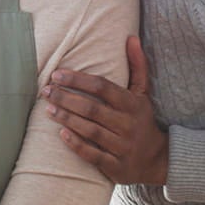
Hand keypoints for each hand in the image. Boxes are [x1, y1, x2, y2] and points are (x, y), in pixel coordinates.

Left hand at [39, 36, 168, 185]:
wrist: (158, 160)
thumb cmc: (142, 119)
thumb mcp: (143, 93)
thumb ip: (137, 66)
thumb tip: (131, 37)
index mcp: (133, 104)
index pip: (102, 87)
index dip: (78, 80)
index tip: (57, 74)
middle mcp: (128, 125)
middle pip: (93, 108)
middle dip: (66, 98)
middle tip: (46, 91)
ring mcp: (123, 147)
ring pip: (91, 130)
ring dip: (67, 119)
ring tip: (48, 109)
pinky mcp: (116, 167)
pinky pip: (94, 155)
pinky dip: (77, 144)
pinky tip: (61, 133)